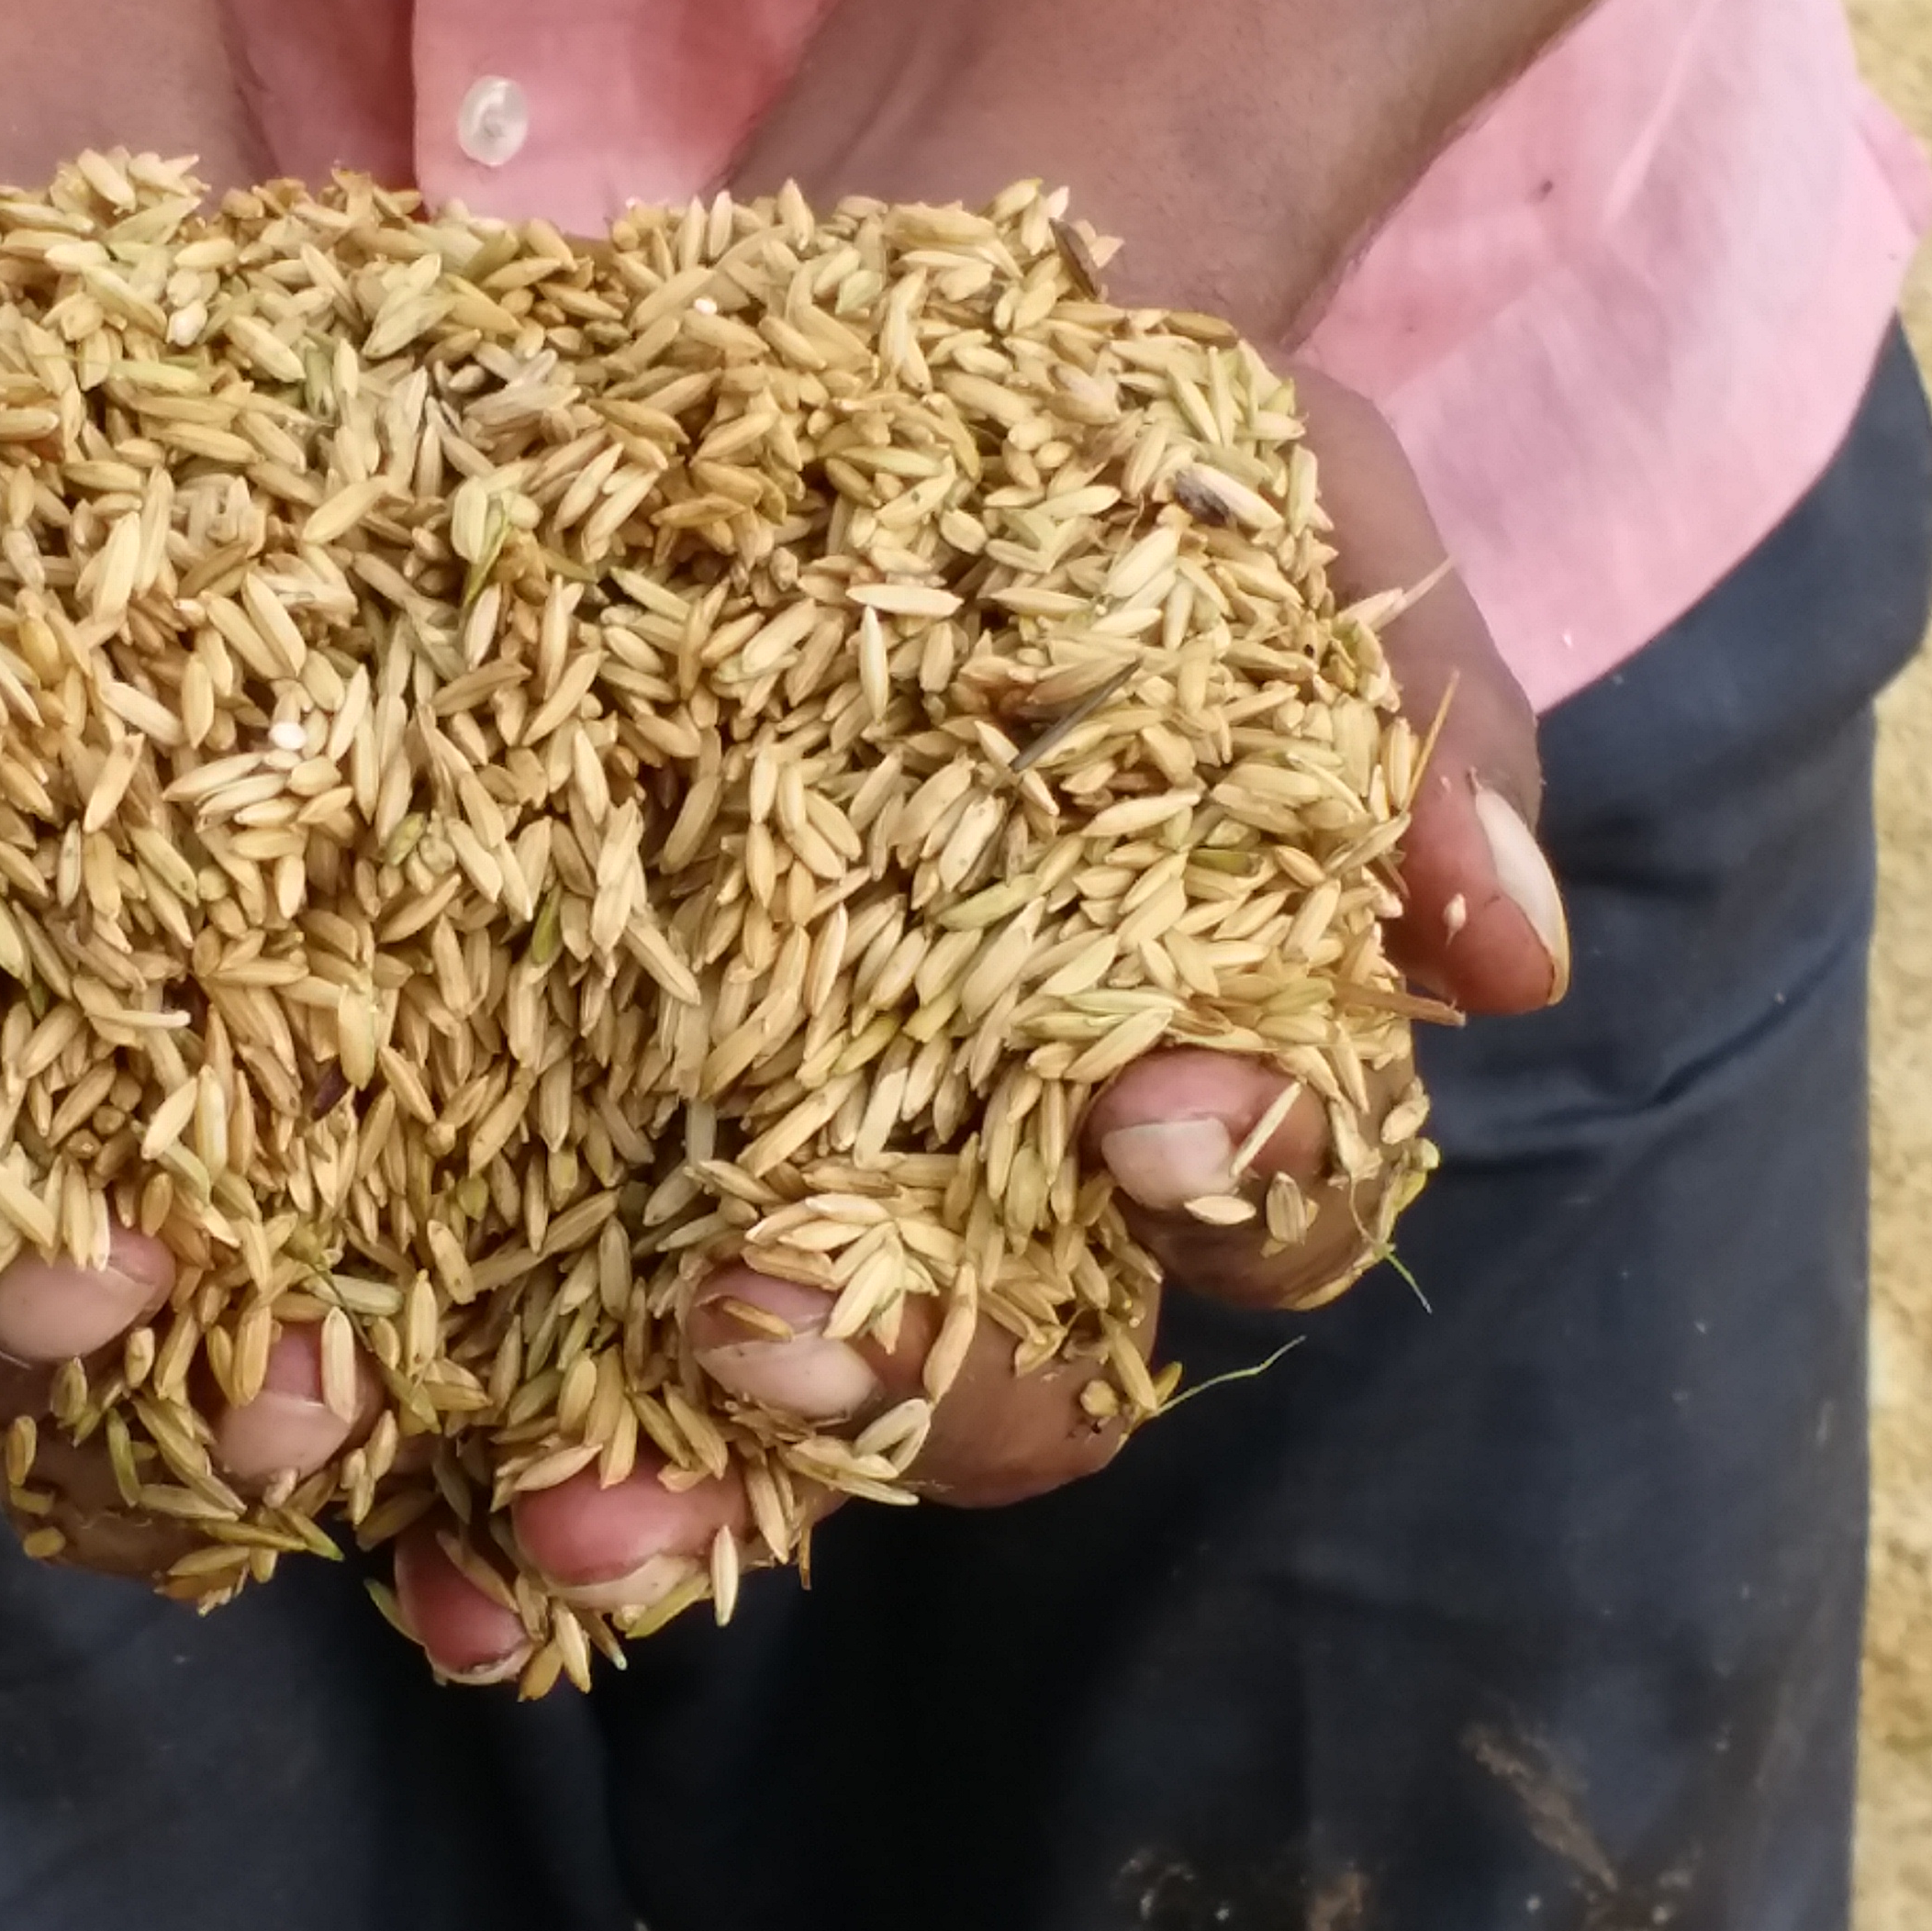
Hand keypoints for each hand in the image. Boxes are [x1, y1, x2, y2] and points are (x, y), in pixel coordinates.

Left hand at [390, 353, 1571, 1682]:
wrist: (798, 368)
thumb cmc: (1069, 453)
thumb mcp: (1264, 491)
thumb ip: (1402, 695)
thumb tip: (1503, 952)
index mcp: (1172, 1057)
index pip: (1254, 1191)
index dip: (1232, 1178)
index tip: (1153, 1119)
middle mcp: (983, 1187)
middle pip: (1012, 1378)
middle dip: (916, 1378)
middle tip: (774, 1309)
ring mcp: (762, 1212)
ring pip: (771, 1445)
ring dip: (687, 1507)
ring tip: (573, 1519)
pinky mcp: (557, 1203)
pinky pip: (537, 1402)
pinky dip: (479, 1518)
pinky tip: (428, 1562)